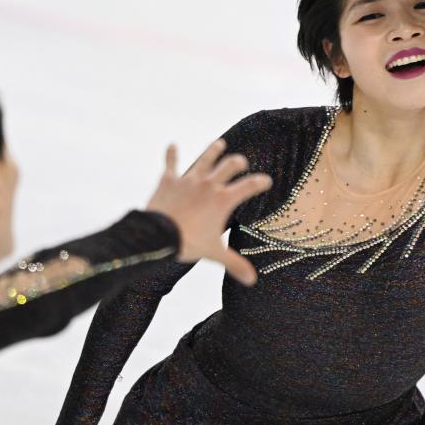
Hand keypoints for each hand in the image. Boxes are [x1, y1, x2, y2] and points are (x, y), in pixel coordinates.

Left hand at [145, 139, 271, 286]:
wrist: (158, 235)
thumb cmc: (189, 243)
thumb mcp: (214, 253)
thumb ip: (234, 264)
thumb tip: (252, 280)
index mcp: (223, 200)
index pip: (249, 186)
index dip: (260, 182)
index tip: (266, 181)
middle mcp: (208, 185)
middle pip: (229, 165)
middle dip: (237, 162)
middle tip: (240, 162)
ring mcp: (188, 180)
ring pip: (205, 158)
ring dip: (213, 151)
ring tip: (219, 144)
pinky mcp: (169, 180)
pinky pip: (171, 163)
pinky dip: (171, 154)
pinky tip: (172, 144)